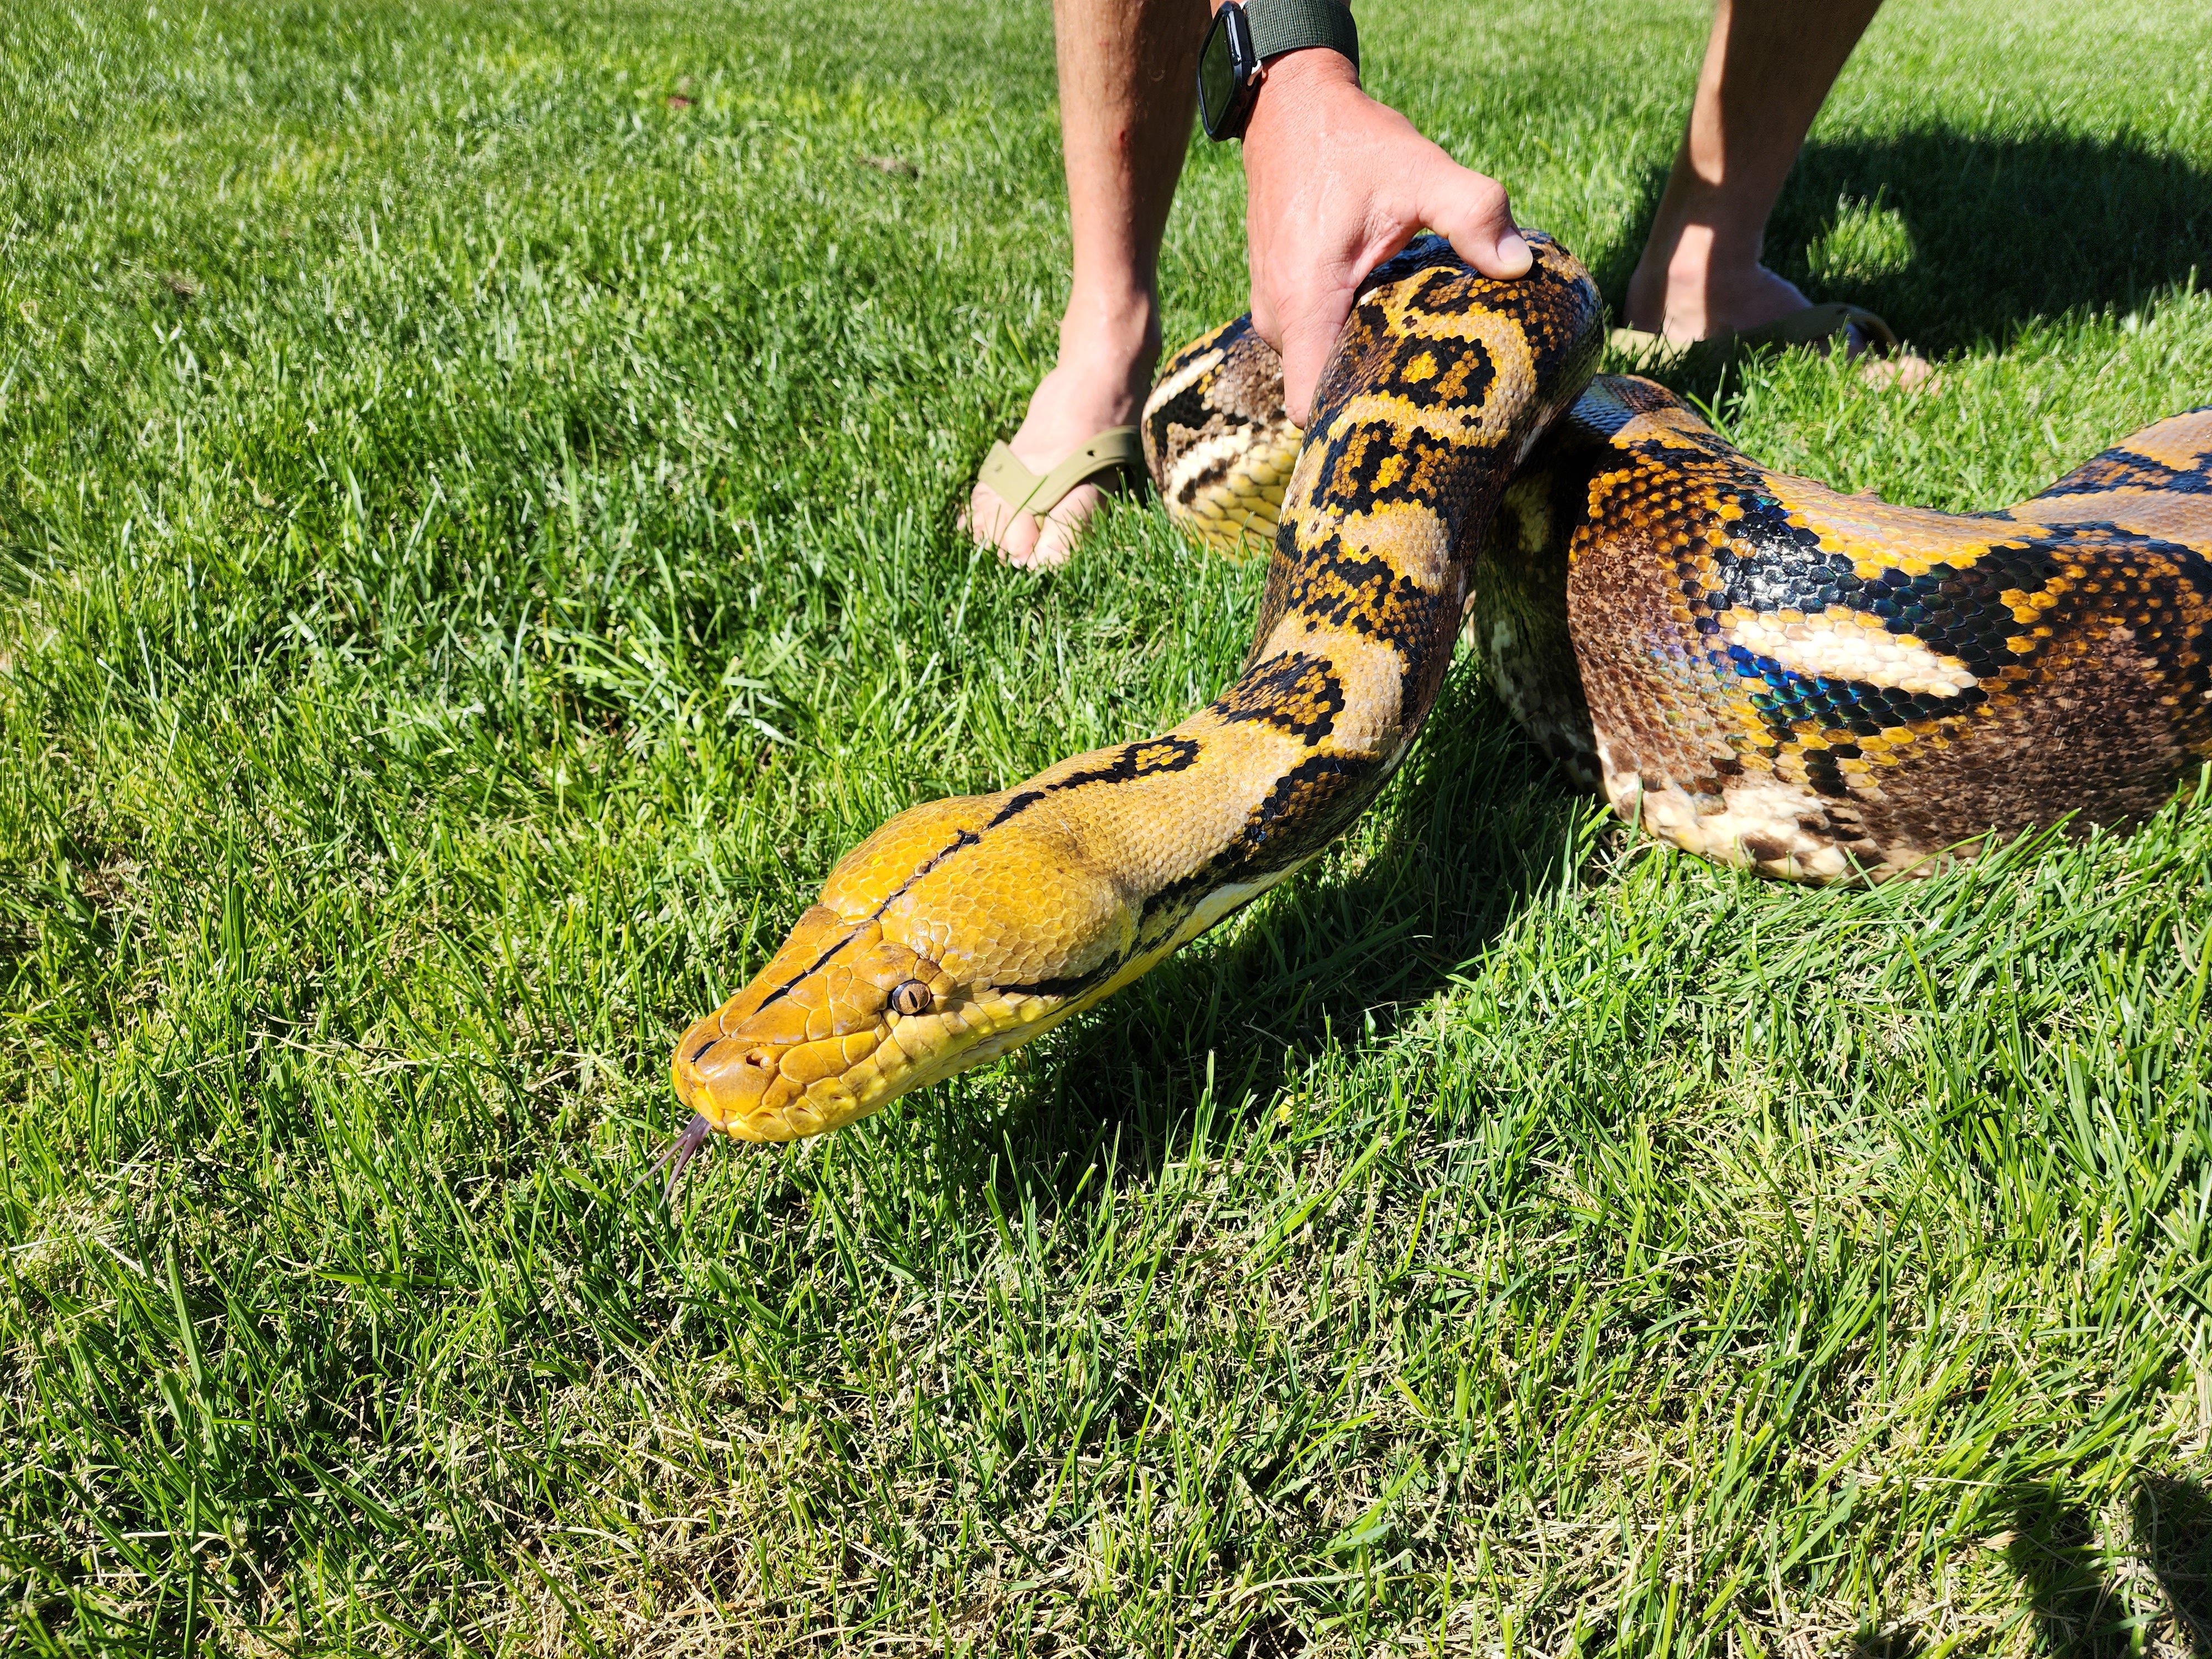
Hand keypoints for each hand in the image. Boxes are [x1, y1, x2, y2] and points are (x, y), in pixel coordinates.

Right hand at [1240, 49, 1529, 423]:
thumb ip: (1472, 214)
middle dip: (1368, 397)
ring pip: (1316, 366)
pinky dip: (1346, 338)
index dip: (1352, 422)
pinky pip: (1310, 340)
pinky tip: (1389, 320)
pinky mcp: (1279, 298)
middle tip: (1430, 390)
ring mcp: (1272, 310)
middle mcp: (1279, 317)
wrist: (1291, 109)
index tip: (1403, 416)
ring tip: (1415, 352)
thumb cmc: (1351, 144)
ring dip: (1360, 363)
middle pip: (1319, 393)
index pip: (1311, 406)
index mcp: (1305, 302)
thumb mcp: (1421, 171)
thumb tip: (1518, 266)